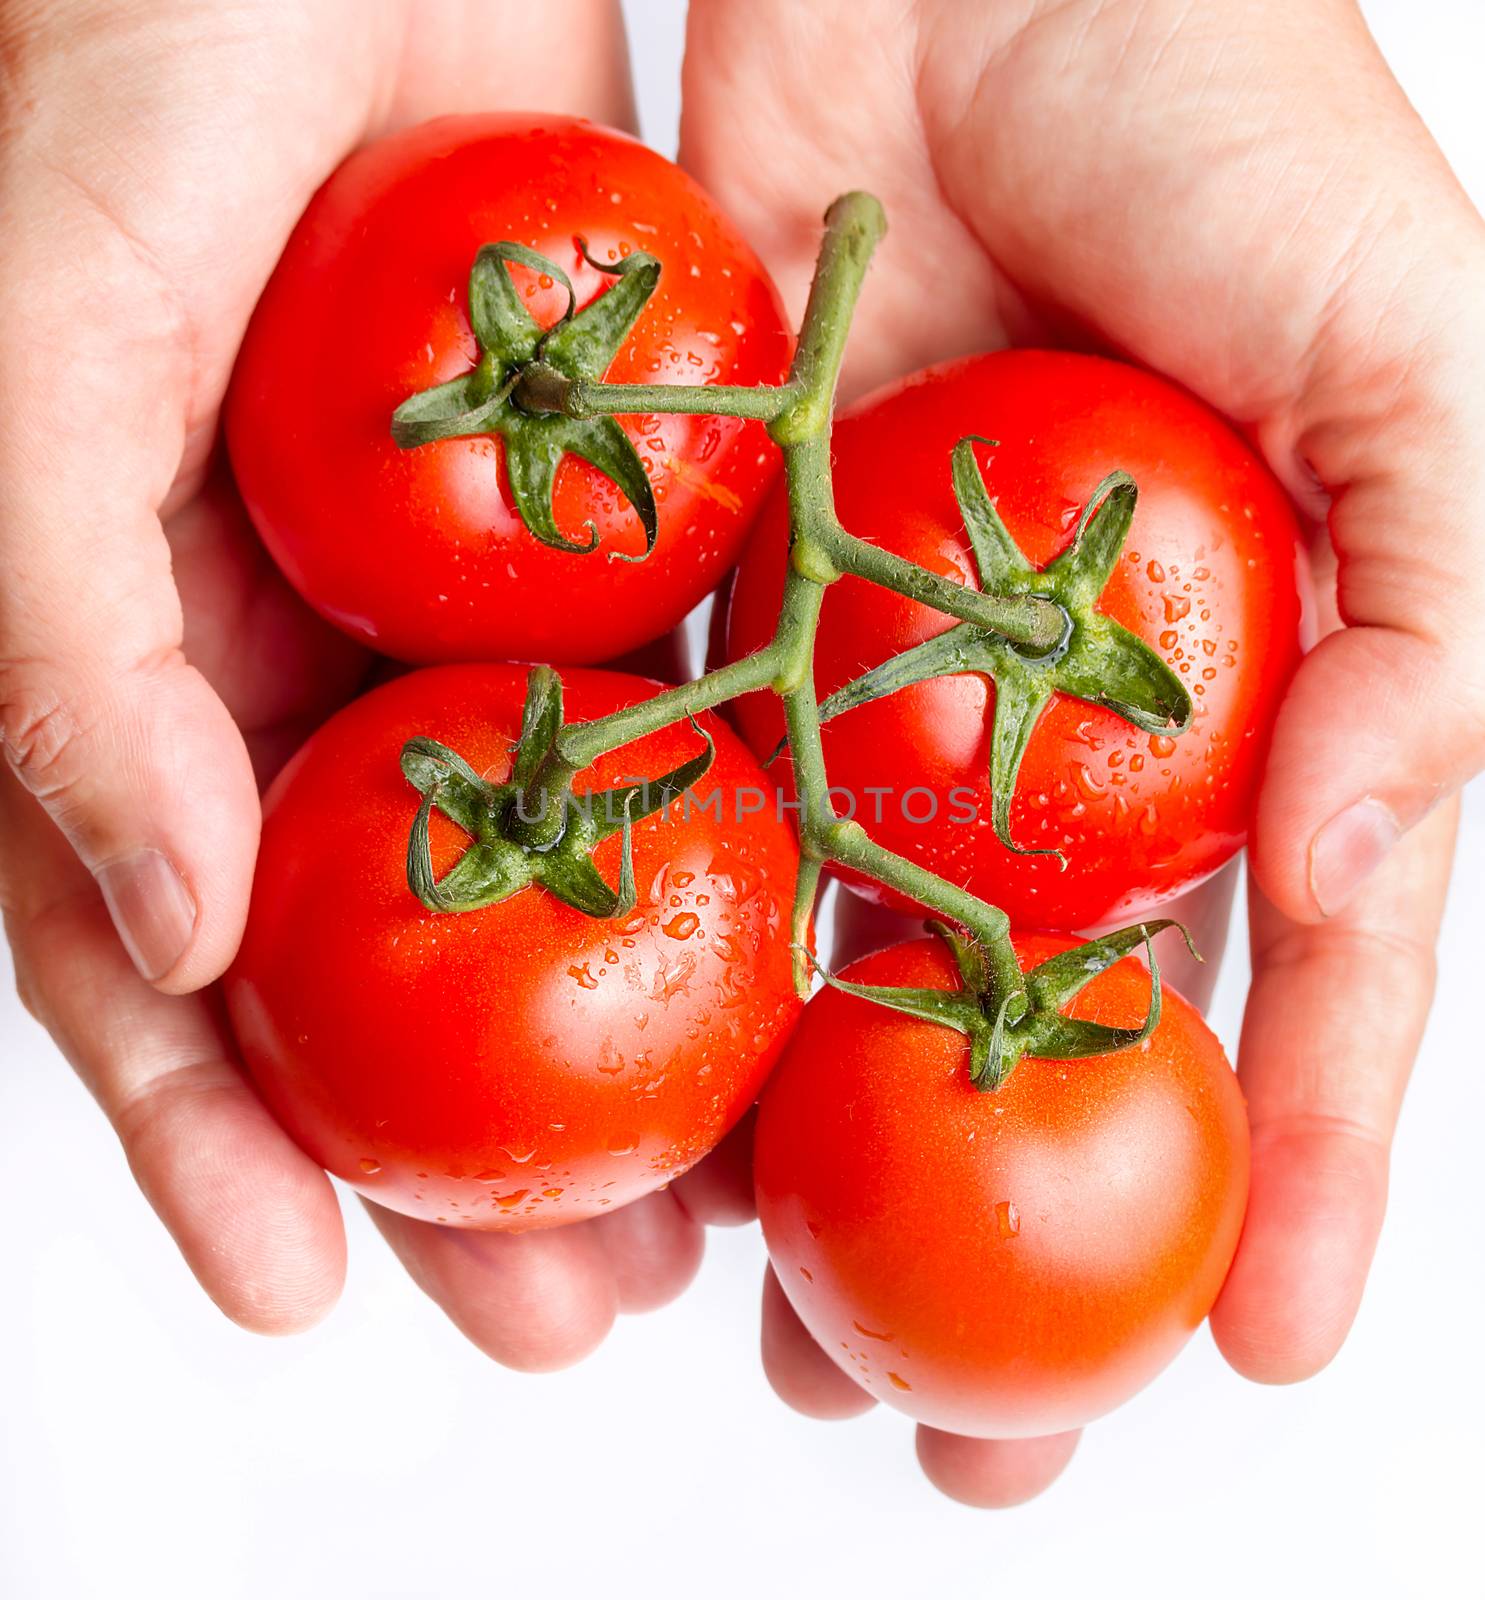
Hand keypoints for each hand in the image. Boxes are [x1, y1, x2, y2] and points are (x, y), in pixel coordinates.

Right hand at [0, 0, 715, 1365]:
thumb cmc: (138, 69)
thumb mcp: (38, 344)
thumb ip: (56, 632)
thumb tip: (160, 923)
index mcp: (138, 658)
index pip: (151, 954)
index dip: (207, 1139)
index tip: (293, 1294)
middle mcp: (304, 669)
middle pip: (382, 973)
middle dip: (455, 1160)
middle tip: (562, 1311)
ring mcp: (467, 621)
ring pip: (548, 891)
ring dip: (620, 1057)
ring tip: (699, 1224)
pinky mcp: (617, 544)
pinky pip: (681, 719)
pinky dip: (735, 852)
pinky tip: (807, 973)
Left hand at [681, 0, 1480, 1502]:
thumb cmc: (1227, 118)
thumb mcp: (1423, 362)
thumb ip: (1443, 619)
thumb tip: (1360, 859)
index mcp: (1241, 711)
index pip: (1276, 987)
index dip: (1291, 1167)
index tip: (1260, 1344)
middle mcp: (1051, 740)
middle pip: (1031, 1043)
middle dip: (1001, 1245)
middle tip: (955, 1437)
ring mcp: (876, 694)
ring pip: (839, 975)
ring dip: (808, 1164)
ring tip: (768, 1337)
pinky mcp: (722, 615)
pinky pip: (687, 811)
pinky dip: (660, 949)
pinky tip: (642, 1100)